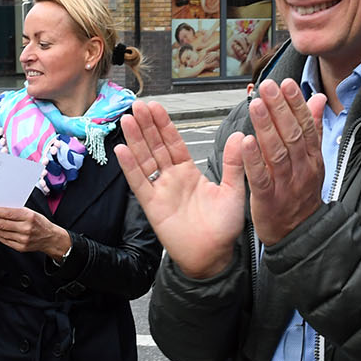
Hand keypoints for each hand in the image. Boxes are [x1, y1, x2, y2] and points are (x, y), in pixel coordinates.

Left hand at [0, 205, 69, 257]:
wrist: (50, 238)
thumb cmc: (40, 223)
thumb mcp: (31, 212)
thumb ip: (16, 211)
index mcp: (29, 217)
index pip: (8, 213)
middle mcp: (26, 228)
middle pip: (2, 224)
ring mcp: (23, 239)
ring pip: (2, 233)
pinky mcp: (20, 247)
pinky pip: (5, 240)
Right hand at [115, 100, 246, 278]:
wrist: (214, 256)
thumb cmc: (224, 228)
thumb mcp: (234, 190)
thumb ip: (234, 163)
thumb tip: (238, 135)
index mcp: (190, 172)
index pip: (174, 142)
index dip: (164, 125)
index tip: (156, 107)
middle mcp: (172, 179)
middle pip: (155, 146)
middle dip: (147, 125)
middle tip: (138, 104)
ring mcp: (160, 191)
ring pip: (145, 159)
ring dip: (136, 139)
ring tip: (128, 119)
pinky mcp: (152, 205)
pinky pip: (139, 182)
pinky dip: (130, 166)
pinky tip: (121, 149)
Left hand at [239, 79, 328, 244]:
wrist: (299, 234)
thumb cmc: (301, 194)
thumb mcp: (313, 161)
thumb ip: (313, 129)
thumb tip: (318, 99)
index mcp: (312, 158)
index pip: (305, 125)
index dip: (295, 103)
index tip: (286, 83)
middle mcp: (302, 169)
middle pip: (291, 134)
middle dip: (279, 108)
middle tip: (268, 86)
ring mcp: (286, 185)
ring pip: (277, 152)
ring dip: (266, 127)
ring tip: (256, 105)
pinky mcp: (269, 200)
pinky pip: (261, 177)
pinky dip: (254, 160)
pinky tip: (246, 142)